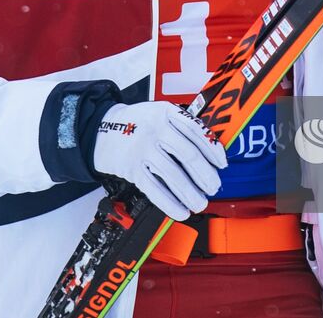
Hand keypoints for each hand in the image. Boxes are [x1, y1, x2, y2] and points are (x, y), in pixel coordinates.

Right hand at [90, 101, 226, 221]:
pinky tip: (181, 210)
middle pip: (188, 154)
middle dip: (206, 175)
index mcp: (165, 112)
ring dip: (191, 193)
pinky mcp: (131, 169)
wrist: (100, 128)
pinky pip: (154, 190)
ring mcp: (142, 149)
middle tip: (213, 187)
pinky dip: (170, 203)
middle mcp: (155, 130)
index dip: (212, 149)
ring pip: (173, 175)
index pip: (195, 130)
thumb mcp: (159, 114)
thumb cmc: (137, 123)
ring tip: (200, 203)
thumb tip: (210, 151)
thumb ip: (181, 127)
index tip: (222, 163)